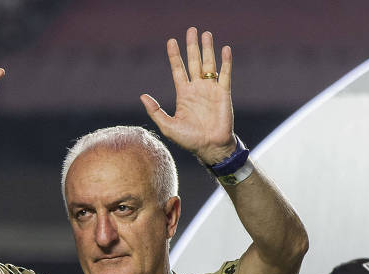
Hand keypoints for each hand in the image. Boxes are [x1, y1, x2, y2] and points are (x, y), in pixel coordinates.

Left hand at [140, 27, 235, 165]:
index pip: (178, 69)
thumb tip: (143, 96)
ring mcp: (211, 90)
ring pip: (209, 64)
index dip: (174, 56)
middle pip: (193, 62)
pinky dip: (226, 62)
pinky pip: (225, 74)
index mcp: (184, 94)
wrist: (210, 148)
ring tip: (206, 34)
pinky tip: (225, 49)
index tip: (171, 41)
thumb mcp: (168, 126)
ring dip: (208, 49)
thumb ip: (155, 111)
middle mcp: (197, 89)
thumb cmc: (190, 140)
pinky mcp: (223, 94)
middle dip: (192, 46)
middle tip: (191, 30)